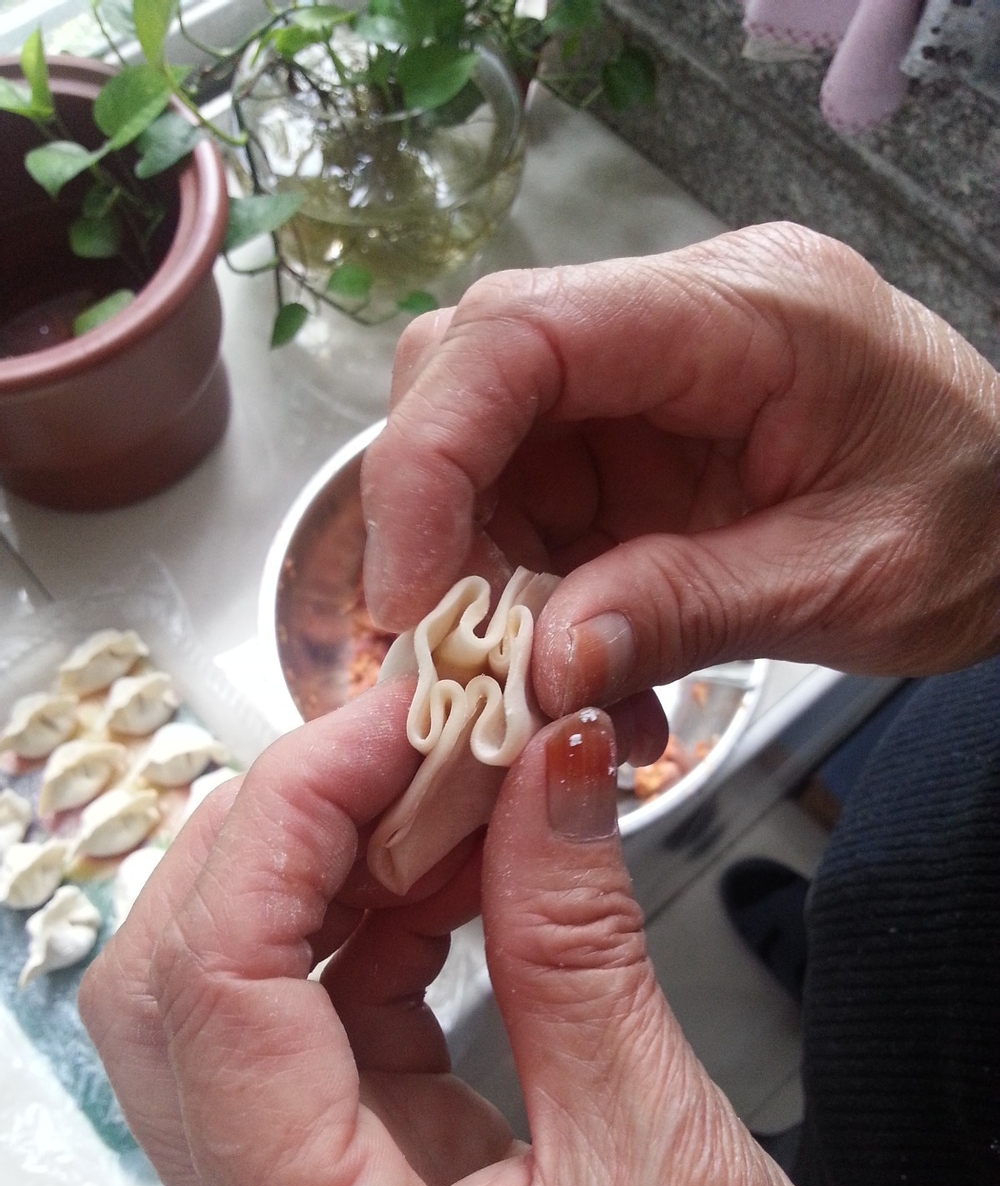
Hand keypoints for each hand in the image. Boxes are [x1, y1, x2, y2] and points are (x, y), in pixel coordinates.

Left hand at [81, 683, 878, 1185]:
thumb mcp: (667, 1174)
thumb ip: (585, 954)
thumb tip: (551, 774)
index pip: (219, 987)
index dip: (294, 815)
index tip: (397, 714)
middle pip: (186, 976)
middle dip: (291, 822)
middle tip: (414, 729)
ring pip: (250, 985)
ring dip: (343, 860)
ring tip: (453, 780)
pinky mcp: (371, 1180)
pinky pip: (334, 1015)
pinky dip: (387, 917)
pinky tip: (461, 866)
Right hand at [361, 223, 999, 717]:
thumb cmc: (984, 521)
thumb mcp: (853, 580)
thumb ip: (692, 609)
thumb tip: (546, 666)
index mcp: (748, 313)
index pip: (522, 335)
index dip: (430, 457)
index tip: (411, 592)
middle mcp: (679, 324)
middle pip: (476, 371)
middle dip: (438, 515)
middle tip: (455, 645)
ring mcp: (651, 382)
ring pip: (490, 447)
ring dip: (485, 568)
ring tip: (537, 680)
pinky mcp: (640, 441)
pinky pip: (540, 503)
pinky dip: (533, 591)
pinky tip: (580, 663)